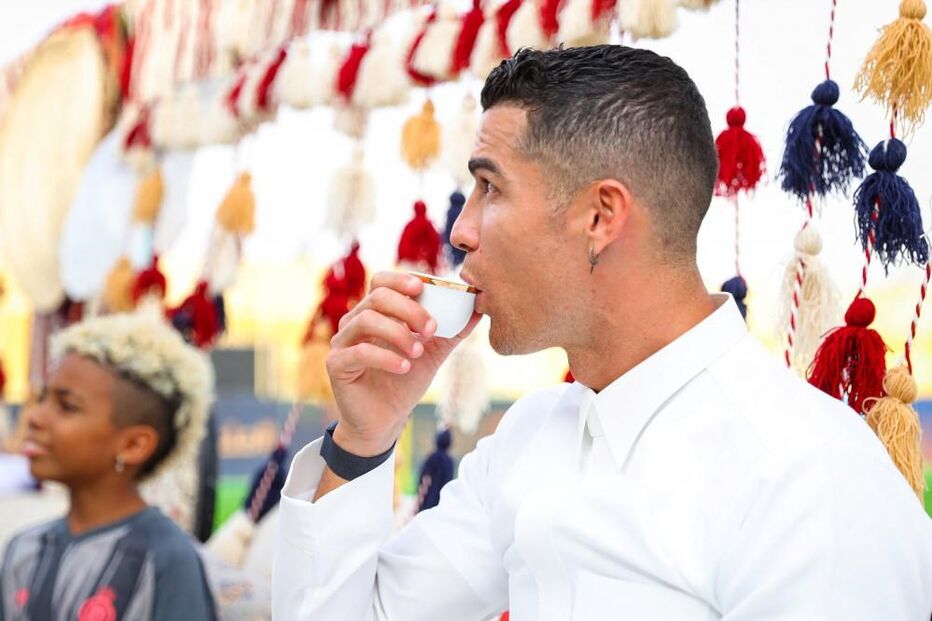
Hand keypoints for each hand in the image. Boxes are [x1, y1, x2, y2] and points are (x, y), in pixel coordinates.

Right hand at [326, 271, 479, 455]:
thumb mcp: (433, 353)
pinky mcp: (336, 365)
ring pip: (366, 320)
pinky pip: (359, 352)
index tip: (423, 288)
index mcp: (375, 313)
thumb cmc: (404, 382)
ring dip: (399, 333)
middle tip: (432, 329)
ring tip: (419, 352)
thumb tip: (479, 310)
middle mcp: (355, 322)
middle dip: (409, 309)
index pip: (381, 282)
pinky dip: (386, 357)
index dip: (401, 280)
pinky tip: (404, 367)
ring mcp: (342, 343)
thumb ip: (452, 331)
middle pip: (376, 297)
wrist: (385, 420)